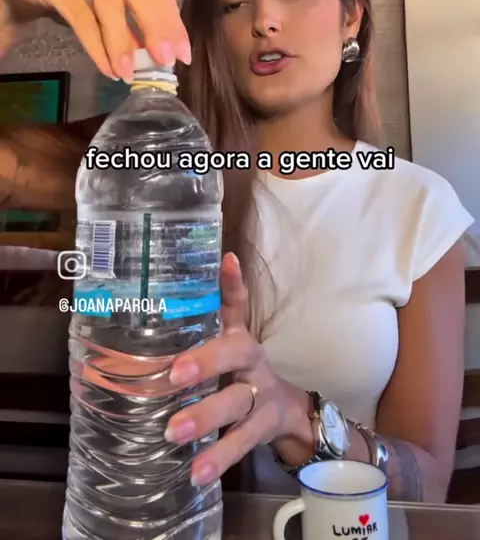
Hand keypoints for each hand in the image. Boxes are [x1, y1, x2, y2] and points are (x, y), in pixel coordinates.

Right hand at [0, 0, 189, 77]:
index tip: (183, 55)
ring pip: (109, 4)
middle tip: (165, 61)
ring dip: (122, 42)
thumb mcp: (109, 4)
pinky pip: (81, 18)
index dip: (173, 23)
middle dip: (156, 28)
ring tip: (129, 73)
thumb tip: (160, 55)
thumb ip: (133, 24)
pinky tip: (106, 67)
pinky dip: (96, 45)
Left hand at [164, 252, 298, 486]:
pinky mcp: (262, 428)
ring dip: (205, 417)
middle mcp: (253, 361)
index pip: (237, 304)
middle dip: (206, 362)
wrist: (288, 412)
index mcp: (239, 337)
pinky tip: (197, 473)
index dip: (232, 284)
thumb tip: (162, 299)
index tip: (227, 261)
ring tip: (172, 432)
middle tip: (174, 375)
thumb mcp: (227, 345)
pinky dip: (220, 458)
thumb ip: (202, 323)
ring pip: (236, 404)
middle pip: (235, 354)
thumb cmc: (240, 374)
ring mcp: (261, 396)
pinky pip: (242, 443)